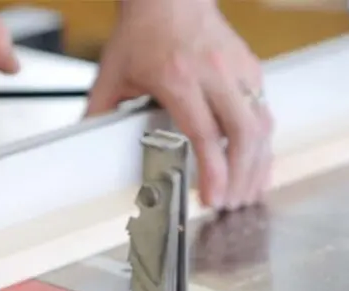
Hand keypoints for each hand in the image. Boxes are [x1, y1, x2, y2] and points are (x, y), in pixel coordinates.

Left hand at [87, 0, 272, 209]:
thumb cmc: (144, 30)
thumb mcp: (114, 72)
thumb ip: (100, 110)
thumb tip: (84, 140)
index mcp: (178, 78)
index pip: (204, 133)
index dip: (213, 171)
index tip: (213, 197)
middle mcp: (214, 74)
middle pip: (242, 134)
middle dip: (241, 176)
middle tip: (232, 203)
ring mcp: (237, 70)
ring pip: (260, 124)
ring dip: (257, 164)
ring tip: (247, 193)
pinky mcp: (251, 67)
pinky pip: (264, 110)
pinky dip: (262, 142)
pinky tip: (257, 162)